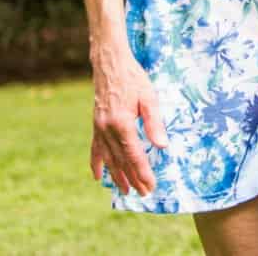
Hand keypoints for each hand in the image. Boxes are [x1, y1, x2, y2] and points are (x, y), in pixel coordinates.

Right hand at [89, 46, 167, 194]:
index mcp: (122, 123)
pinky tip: (97, 176)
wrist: (110, 64)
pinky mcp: (95, 125)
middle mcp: (107, 129)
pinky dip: (96, 163)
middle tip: (144, 193)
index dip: (143, 173)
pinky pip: (95, 149)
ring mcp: (99, 128)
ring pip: (108, 158)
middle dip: (133, 178)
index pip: (134, 155)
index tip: (151, 186)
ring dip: (117, 175)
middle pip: (122, 160)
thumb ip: (154, 123)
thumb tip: (162, 146)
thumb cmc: (133, 78)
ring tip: (125, 190)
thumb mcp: (149, 97)